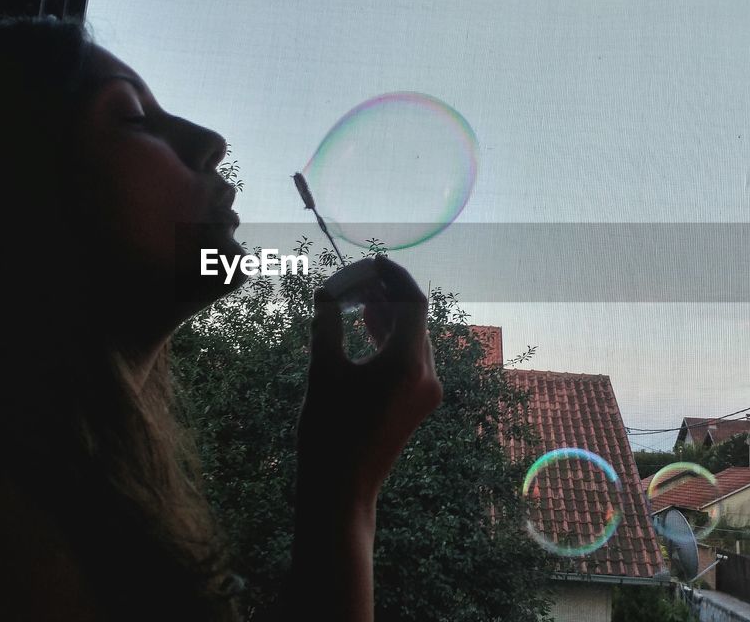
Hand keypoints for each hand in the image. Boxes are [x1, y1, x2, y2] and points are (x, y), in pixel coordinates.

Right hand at [297, 257, 441, 503]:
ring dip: (389, 316)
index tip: (371, 262)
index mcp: (408, 363)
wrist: (340, 489)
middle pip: (415, 319)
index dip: (393, 277)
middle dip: (387, 294)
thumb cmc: (327, 430)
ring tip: (358, 296)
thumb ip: (326, 326)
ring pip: (413, 339)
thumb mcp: (323, 371)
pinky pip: (411, 360)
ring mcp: (426, 392)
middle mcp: (426, 376)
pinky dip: (391, 340)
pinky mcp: (418, 405)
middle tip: (356, 278)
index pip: (413, 303)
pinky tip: (367, 326)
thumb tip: (325, 293)